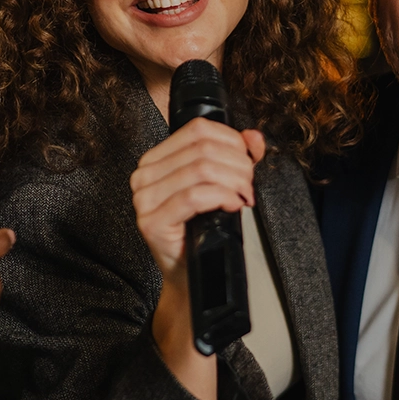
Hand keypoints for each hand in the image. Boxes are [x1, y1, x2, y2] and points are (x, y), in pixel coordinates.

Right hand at [129, 116, 265, 275]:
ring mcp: (144, 199)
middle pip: (203, 149)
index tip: (248, 160)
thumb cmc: (201, 228)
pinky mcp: (151, 222)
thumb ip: (236, 156)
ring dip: (233, 182)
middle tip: (250, 185)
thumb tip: (254, 137)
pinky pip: (194, 197)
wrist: (190, 270)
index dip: (231, 140)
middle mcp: (144, 175)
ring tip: (245, 196)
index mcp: (156, 159)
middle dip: (237, 165)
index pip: (198, 129)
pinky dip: (221, 197)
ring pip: (201, 170)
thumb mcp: (220, 184)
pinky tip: (233, 205)